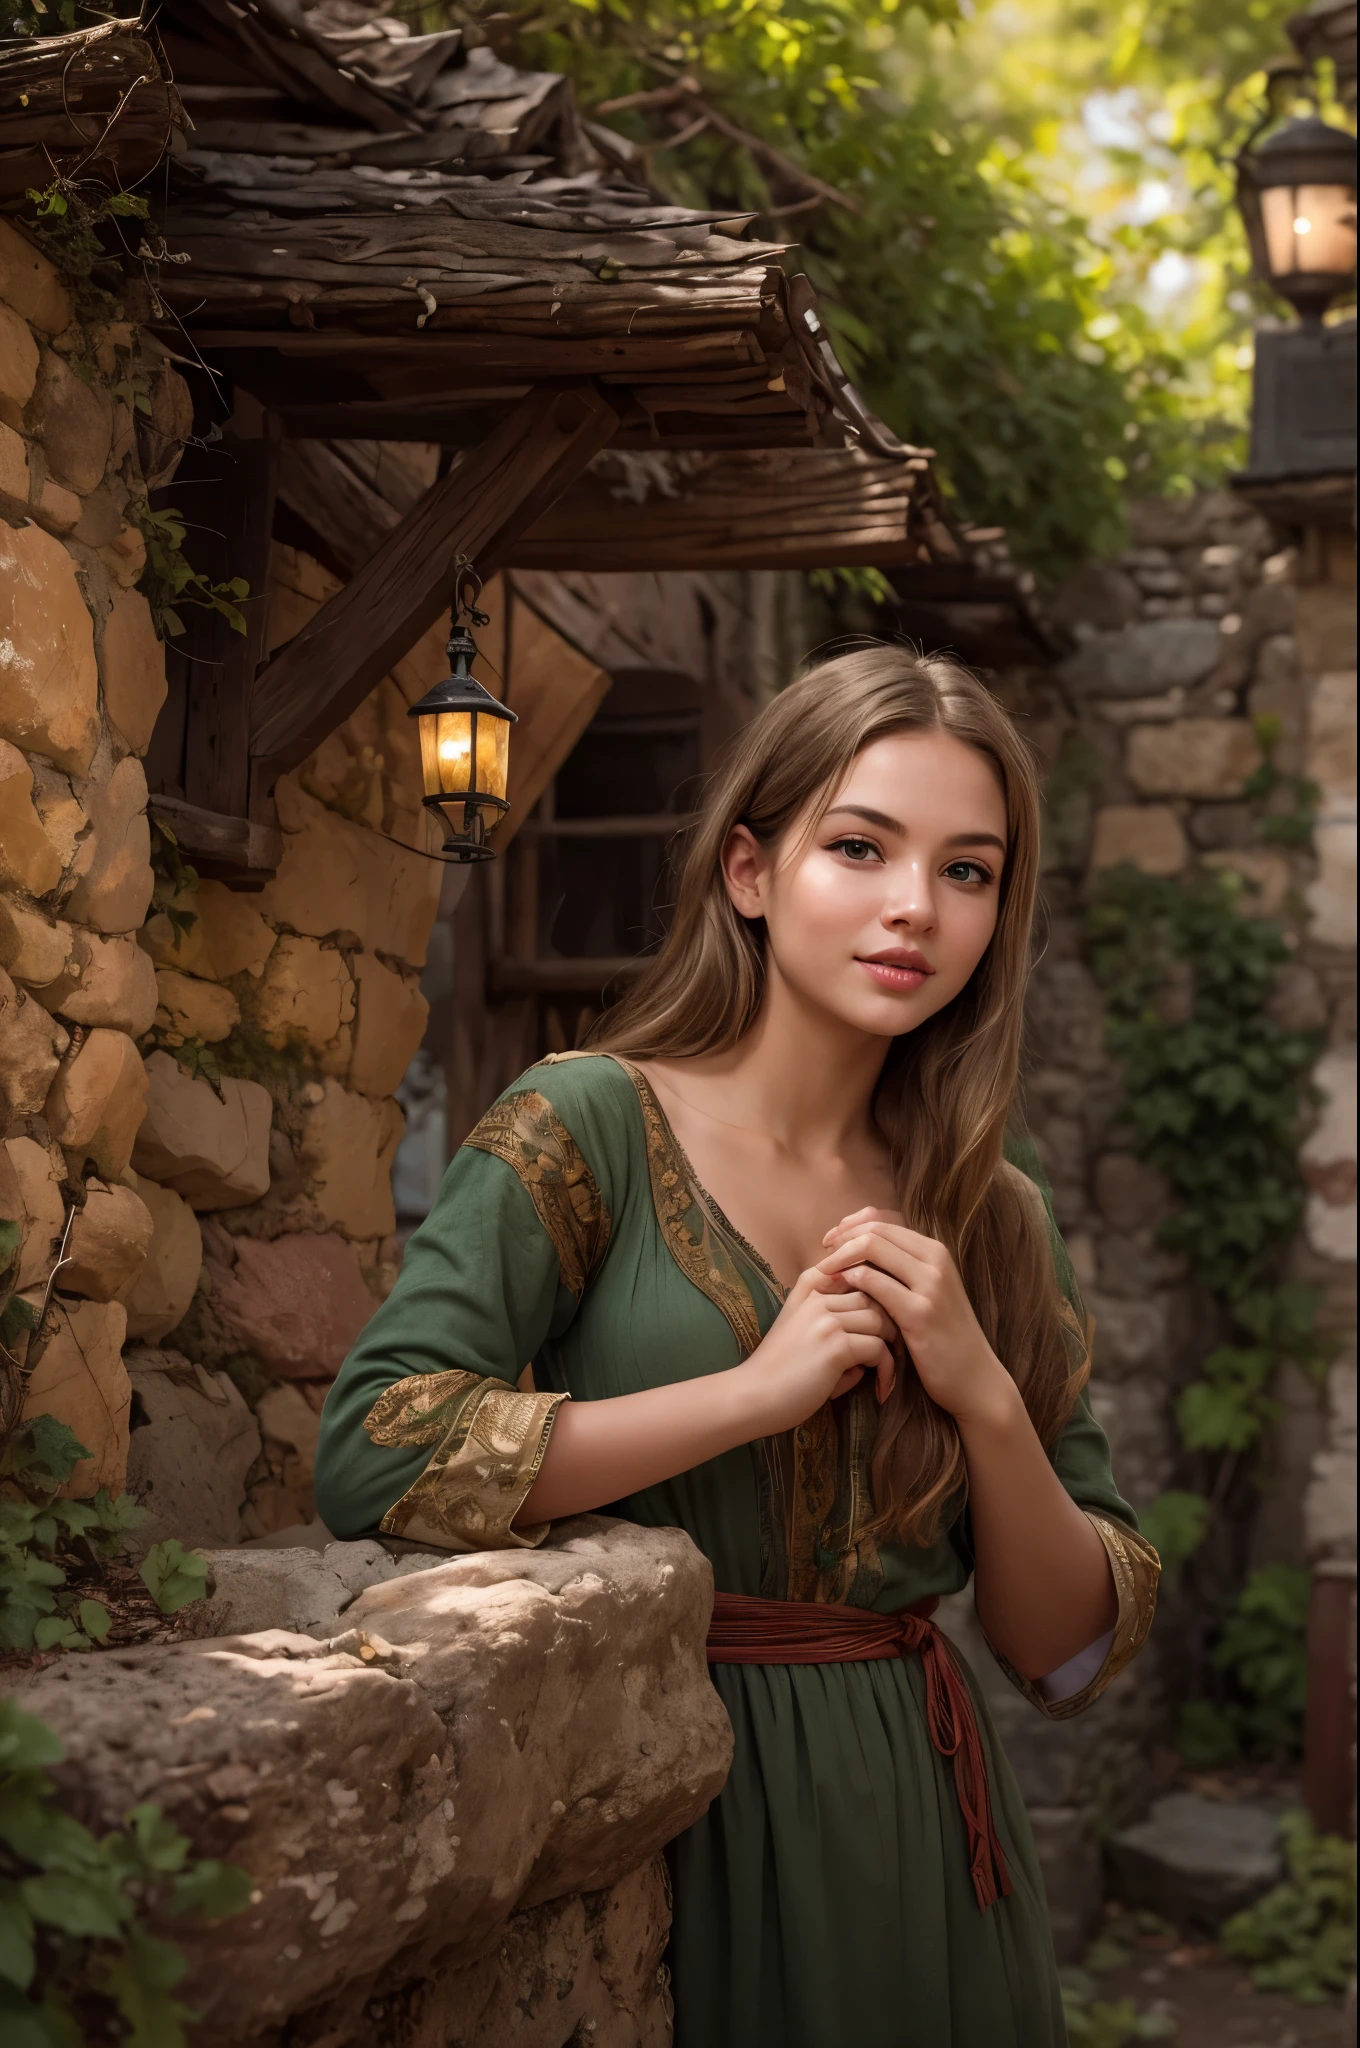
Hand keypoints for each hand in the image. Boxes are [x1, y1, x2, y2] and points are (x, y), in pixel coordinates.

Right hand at [739, 1266, 897, 1436]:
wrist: (752, 1395)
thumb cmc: (779, 1368)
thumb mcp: (799, 1325)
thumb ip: (832, 1314)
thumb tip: (876, 1324)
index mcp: (808, 1287)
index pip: (858, 1273)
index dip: (877, 1294)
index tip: (879, 1323)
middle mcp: (817, 1296)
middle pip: (874, 1297)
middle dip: (886, 1324)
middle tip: (886, 1351)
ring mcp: (826, 1320)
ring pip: (880, 1321)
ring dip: (887, 1347)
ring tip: (881, 1371)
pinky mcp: (836, 1346)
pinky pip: (879, 1350)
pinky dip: (886, 1369)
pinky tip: (881, 1388)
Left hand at [818, 1209, 1014, 1427]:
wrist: (974, 1378)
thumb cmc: (943, 1336)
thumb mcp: (927, 1293)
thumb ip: (901, 1269)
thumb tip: (861, 1245)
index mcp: (935, 1251)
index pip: (883, 1221)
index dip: (850, 1227)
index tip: (829, 1242)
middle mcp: (935, 1260)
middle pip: (875, 1230)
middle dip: (840, 1240)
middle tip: (821, 1258)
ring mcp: (930, 1285)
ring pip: (872, 1248)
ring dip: (839, 1259)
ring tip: (821, 1276)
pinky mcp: (920, 1312)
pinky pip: (875, 1283)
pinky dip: (851, 1282)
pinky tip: (838, 1293)